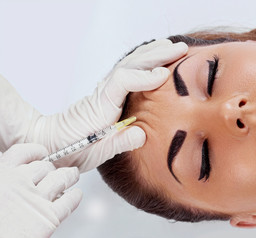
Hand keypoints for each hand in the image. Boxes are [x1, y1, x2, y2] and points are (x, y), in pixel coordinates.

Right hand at [0, 143, 81, 237]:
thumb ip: (5, 181)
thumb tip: (13, 174)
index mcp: (1, 176)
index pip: (21, 153)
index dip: (35, 152)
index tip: (41, 154)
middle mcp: (19, 183)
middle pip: (44, 167)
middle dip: (52, 169)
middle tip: (55, 171)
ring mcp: (36, 199)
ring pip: (60, 179)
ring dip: (69, 176)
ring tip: (73, 175)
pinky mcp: (50, 217)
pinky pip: (69, 201)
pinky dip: (75, 197)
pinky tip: (76, 195)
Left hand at [48, 39, 187, 171]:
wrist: (54, 141)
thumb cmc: (72, 147)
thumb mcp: (96, 152)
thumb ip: (119, 143)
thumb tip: (142, 135)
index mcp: (101, 105)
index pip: (123, 80)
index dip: (144, 76)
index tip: (164, 75)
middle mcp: (104, 92)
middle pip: (130, 65)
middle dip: (156, 55)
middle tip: (180, 49)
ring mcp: (107, 89)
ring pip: (130, 63)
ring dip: (152, 53)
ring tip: (171, 47)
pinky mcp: (110, 91)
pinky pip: (129, 69)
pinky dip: (143, 60)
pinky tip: (153, 58)